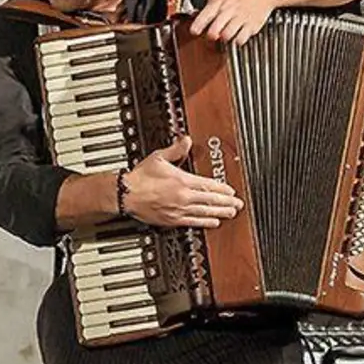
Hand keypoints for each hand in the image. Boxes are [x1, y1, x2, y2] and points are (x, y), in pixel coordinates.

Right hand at [120, 135, 242, 227]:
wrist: (125, 194)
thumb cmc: (139, 178)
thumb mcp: (158, 158)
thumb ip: (175, 149)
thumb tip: (186, 140)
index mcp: (182, 181)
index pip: (208, 185)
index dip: (222, 188)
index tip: (231, 190)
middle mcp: (183, 197)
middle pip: (211, 200)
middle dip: (227, 202)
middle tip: (238, 204)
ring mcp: (178, 210)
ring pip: (205, 212)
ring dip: (220, 213)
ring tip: (231, 213)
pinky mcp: (172, 220)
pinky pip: (193, 222)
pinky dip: (206, 222)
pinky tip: (214, 223)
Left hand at [177, 0, 283, 46]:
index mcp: (217, 3)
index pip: (203, 19)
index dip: (197, 27)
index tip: (195, 30)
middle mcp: (228, 11)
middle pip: (213, 33)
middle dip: (211, 35)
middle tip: (213, 32)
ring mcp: (240, 19)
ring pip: (226, 37)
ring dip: (224, 37)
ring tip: (225, 31)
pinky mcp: (251, 26)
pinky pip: (240, 40)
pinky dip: (237, 40)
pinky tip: (236, 33)